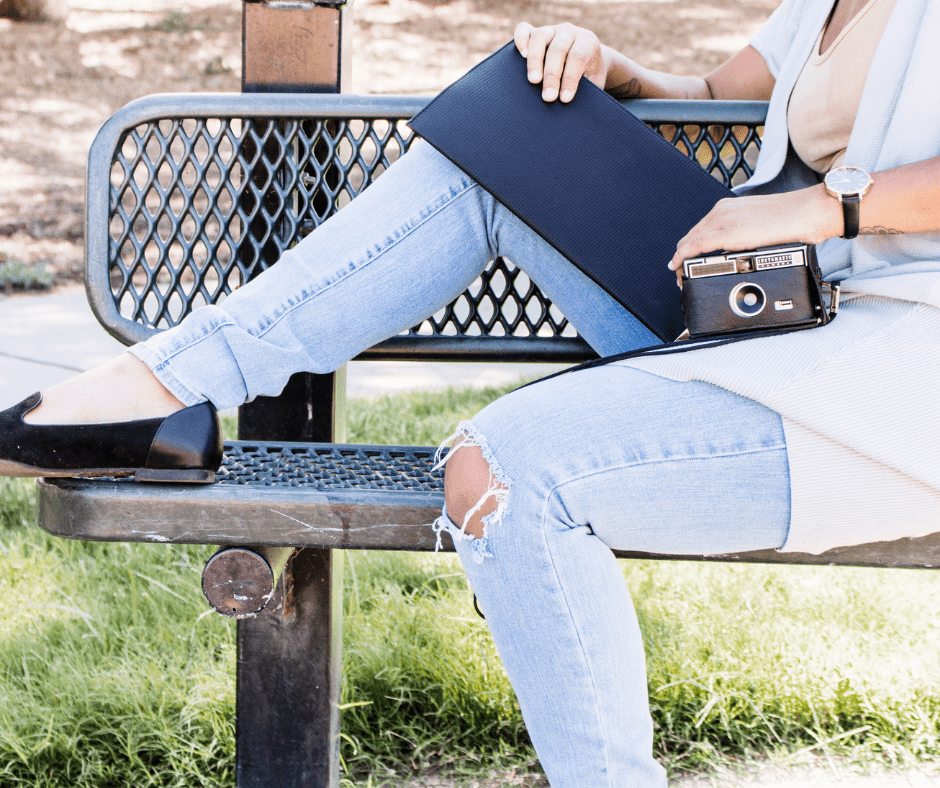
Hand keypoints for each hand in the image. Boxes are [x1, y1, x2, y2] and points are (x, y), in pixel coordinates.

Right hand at [514, 22, 607, 102]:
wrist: (587, 59)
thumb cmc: (589, 76)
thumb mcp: (594, 81)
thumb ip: (587, 89)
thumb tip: (573, 108)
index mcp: (587, 42)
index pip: (577, 58)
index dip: (570, 79)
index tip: (565, 99)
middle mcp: (569, 32)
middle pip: (558, 49)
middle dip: (552, 75)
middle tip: (548, 97)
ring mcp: (551, 30)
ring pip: (540, 37)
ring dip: (535, 61)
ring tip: (533, 81)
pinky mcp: (535, 32)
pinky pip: (524, 29)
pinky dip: (520, 40)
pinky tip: (521, 56)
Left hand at [667, 185, 843, 285]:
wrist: (808, 211)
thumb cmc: (792, 219)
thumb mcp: (758, 222)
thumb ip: (743, 232)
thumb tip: (738, 249)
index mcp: (728, 208)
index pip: (699, 229)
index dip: (687, 247)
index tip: (684, 259)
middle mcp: (722, 211)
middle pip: (691, 236)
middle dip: (682, 255)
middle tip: (680, 272)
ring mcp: (723, 220)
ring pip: (689, 242)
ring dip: (681, 259)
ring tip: (680, 275)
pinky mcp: (728, 233)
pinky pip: (696, 246)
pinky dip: (683, 257)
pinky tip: (679, 267)